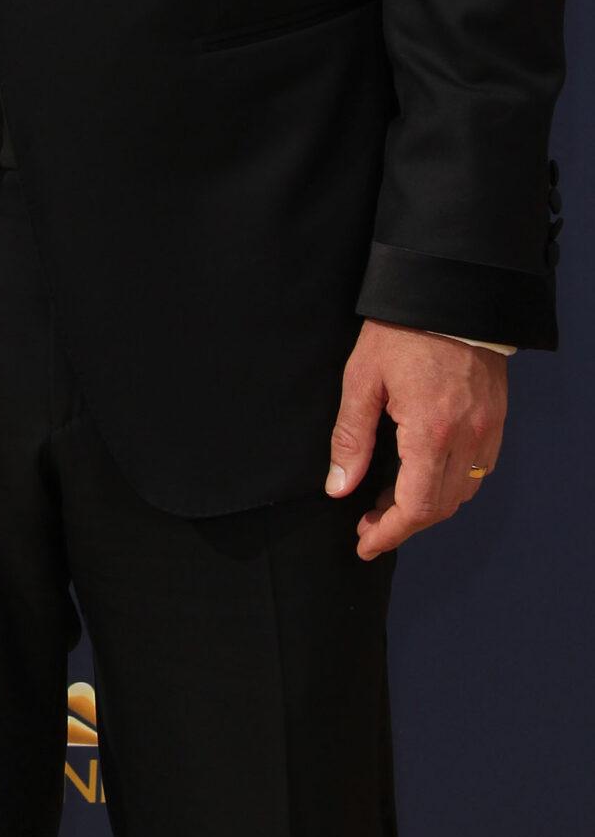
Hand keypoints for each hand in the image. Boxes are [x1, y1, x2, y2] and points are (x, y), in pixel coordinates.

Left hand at [326, 320, 505, 560]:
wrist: (452, 294)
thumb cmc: (401, 331)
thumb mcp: (362, 378)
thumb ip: (351, 437)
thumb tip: (339, 488)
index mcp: (431, 432)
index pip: (416, 507)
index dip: (389, 533)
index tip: (364, 543)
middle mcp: (467, 438)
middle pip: (441, 507)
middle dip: (403, 524)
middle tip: (368, 523)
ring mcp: (488, 430)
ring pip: (462, 492)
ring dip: (427, 506)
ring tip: (389, 500)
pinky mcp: (497, 419)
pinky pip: (478, 470)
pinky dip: (450, 483)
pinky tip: (423, 473)